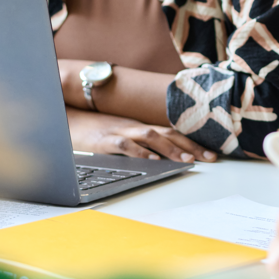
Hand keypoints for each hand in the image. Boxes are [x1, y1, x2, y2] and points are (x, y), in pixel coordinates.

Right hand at [66, 108, 214, 161]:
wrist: (66, 117)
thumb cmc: (94, 128)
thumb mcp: (120, 133)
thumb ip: (139, 141)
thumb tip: (161, 154)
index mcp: (140, 126)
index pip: (172, 133)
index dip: (193, 142)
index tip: (212, 154)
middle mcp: (134, 127)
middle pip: (168, 134)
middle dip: (190, 147)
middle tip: (210, 158)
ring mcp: (120, 131)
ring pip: (151, 137)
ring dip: (170, 149)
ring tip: (186, 160)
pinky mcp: (105, 140)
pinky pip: (124, 145)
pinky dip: (140, 152)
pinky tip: (152, 160)